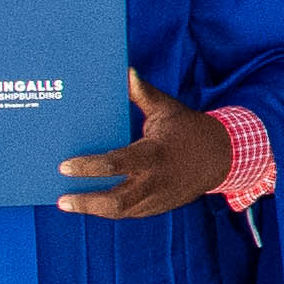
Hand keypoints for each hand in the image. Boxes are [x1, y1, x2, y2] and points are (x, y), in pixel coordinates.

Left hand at [55, 68, 238, 220]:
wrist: (222, 157)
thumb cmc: (188, 129)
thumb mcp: (167, 109)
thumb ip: (143, 94)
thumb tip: (126, 71)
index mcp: (154, 154)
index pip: (115, 164)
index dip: (87, 167)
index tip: (64, 166)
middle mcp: (155, 181)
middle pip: (116, 201)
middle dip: (86, 203)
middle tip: (61, 200)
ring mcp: (158, 198)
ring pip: (121, 211)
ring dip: (94, 209)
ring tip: (69, 203)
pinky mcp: (160, 207)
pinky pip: (130, 212)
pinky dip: (110, 209)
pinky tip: (92, 203)